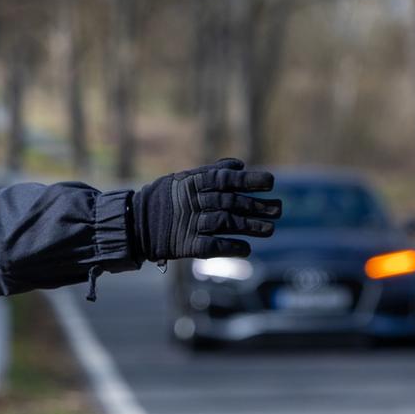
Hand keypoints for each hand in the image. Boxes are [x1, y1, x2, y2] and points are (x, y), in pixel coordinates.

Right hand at [132, 158, 279, 261]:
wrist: (136, 224)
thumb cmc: (164, 199)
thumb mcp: (183, 179)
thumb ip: (211, 172)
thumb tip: (239, 165)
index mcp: (192, 183)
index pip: (226, 179)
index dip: (249, 180)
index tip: (270, 182)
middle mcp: (193, 202)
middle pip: (231, 203)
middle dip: (256, 206)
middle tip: (278, 209)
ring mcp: (190, 223)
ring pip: (227, 223)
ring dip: (250, 227)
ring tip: (270, 229)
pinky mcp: (187, 245)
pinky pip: (213, 246)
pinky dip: (231, 247)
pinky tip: (247, 248)